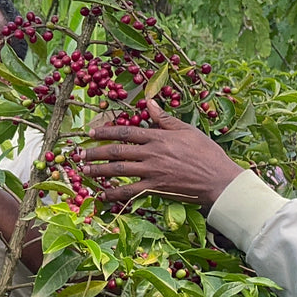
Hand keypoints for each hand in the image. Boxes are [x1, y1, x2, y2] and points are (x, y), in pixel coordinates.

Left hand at [83, 100, 244, 208]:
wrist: (219, 180)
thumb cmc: (206, 153)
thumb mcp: (187, 130)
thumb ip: (165, 118)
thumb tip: (150, 102)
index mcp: (158, 137)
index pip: (126, 131)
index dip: (106, 131)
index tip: (91, 132)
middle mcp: (151, 153)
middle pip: (116, 151)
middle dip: (94, 152)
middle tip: (78, 153)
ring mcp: (151, 172)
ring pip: (118, 170)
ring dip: (98, 170)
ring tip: (82, 170)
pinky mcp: (155, 189)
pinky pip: (129, 192)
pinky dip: (113, 194)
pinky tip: (101, 195)